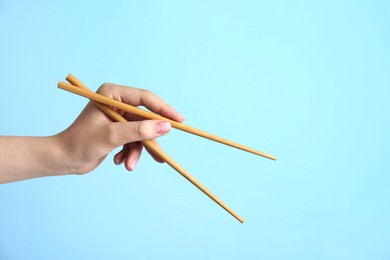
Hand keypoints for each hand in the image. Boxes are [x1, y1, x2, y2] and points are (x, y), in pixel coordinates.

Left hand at [57, 82, 183, 173]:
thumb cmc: (80, 143)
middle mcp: (117, 102)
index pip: (145, 98)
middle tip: (159, 154)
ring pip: (141, 133)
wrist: (63, 160)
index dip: (164, 110)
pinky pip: (134, 140)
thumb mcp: (112, 136)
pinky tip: (120, 161)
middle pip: (145, 118)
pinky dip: (130, 153)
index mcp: (112, 94)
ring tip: (128, 164)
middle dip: (148, 139)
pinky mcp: (118, 130)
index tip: (179, 121)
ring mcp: (118, 117)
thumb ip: (139, 131)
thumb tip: (166, 127)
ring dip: (137, 151)